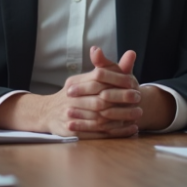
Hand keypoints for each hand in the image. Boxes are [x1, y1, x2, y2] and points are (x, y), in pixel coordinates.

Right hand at [0, 47, 141, 137]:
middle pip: (100, 100)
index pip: (98, 78)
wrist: (47, 112)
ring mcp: (70, 115)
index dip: (117, 81)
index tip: (133, 83)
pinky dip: (115, 133)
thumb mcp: (87, 78)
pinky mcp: (72, 131)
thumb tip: (132, 53)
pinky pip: (97, 133)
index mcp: (75, 82)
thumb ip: (109, 67)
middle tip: (138, 99)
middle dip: (121, 100)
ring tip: (138, 116)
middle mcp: (71, 98)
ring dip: (121, 118)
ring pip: (100, 118)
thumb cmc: (74, 93)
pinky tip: (129, 130)